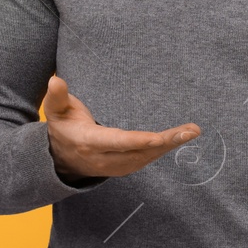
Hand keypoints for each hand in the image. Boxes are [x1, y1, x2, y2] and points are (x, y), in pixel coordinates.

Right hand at [41, 75, 199, 180]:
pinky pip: (146, 160)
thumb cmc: (63, 128)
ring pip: (146, 158)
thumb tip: (55, 79)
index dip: (138, 141)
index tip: (159, 137)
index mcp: (89, 142)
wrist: (60, 160)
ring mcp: (115, 167)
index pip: (117, 142)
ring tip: (192, 131)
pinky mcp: (124, 168)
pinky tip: (180, 138)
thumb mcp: (55, 111)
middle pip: (139, 152)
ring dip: (170, 146)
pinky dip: (164, 150)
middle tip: (191, 131)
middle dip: (166, 142)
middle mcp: (104, 158)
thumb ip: (57, 96)